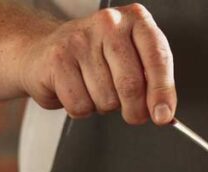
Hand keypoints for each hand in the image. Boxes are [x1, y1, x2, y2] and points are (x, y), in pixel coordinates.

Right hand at [21, 3, 174, 124]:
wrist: (44, 50)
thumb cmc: (95, 57)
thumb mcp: (131, 60)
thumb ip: (152, 82)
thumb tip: (163, 113)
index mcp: (136, 20)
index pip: (158, 58)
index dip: (163, 92)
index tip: (163, 115)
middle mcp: (109, 23)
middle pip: (131, 84)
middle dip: (134, 110)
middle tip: (132, 113)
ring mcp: (81, 39)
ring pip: (106, 98)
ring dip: (103, 106)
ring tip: (94, 89)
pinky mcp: (58, 59)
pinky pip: (81, 105)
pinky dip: (81, 109)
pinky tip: (77, 91)